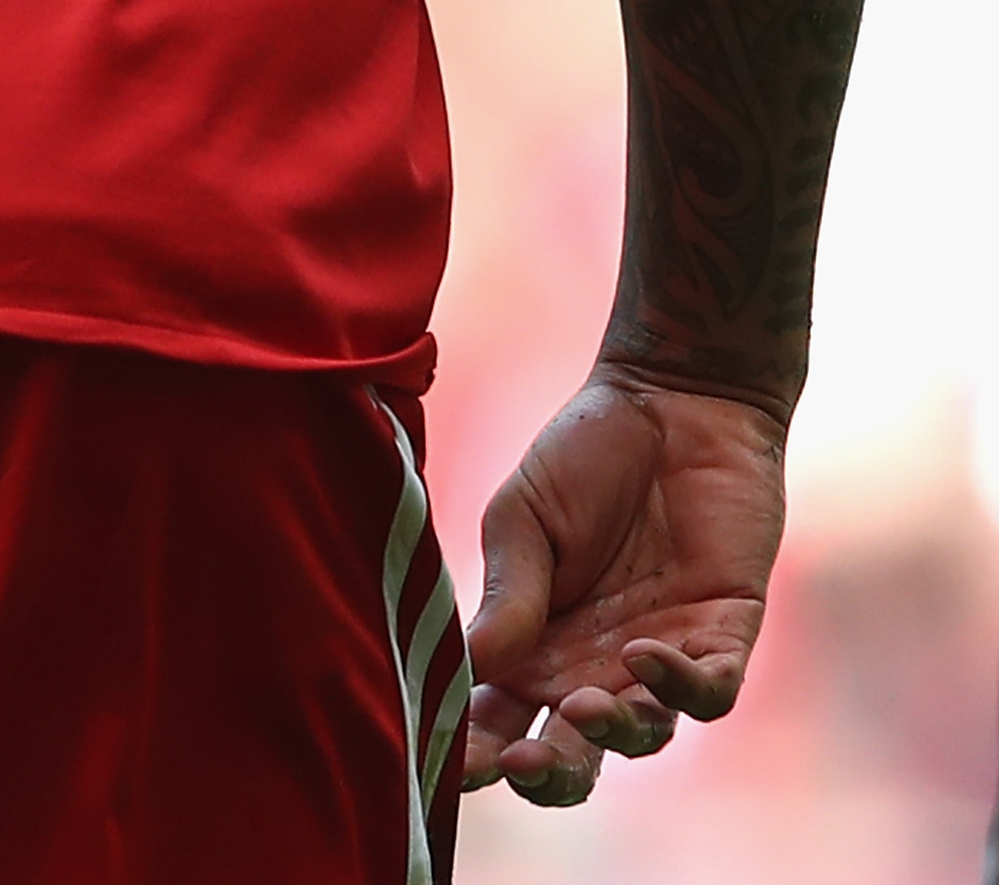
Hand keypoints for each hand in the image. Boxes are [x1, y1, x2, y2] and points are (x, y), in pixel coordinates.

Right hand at [455, 369, 789, 806]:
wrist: (670, 402)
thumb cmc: (583, 455)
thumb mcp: (523, 516)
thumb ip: (509, 589)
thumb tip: (478, 666)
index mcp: (533, 643)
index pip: (500, 716)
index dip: (477, 749)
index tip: (453, 766)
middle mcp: (595, 665)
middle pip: (574, 752)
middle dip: (550, 774)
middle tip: (527, 763)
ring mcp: (662, 655)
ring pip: (643, 734)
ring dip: (612, 734)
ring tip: (584, 706)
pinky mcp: (724, 634)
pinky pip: (710, 692)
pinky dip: (681, 688)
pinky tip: (644, 655)